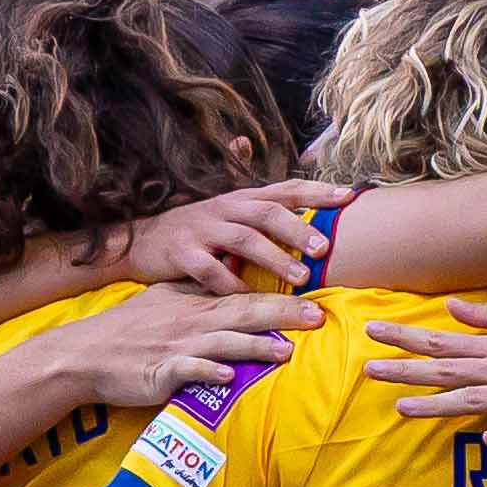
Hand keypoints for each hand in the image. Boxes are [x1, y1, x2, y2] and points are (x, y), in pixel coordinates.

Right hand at [63, 275, 315, 408]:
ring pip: (223, 342)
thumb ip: (199, 293)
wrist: (84, 354)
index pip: (246, 296)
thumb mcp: (164, 301)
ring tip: (286, 352)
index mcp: (196, 305)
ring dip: (255, 346)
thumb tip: (231, 279)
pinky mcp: (161, 372)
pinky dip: (208, 374)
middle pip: (244, 314)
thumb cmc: (127, 331)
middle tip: (317, 317)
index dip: (281, 297)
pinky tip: (227, 379)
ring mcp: (177, 347)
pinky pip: (188, 372)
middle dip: (283, 315)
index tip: (315, 297)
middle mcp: (192, 322)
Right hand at [122, 179, 333, 294]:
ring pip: (243, 241)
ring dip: (274, 259)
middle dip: (298, 229)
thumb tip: (290, 187)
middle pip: (266, 214)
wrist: (137, 241)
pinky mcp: (181, 255)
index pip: (283, 189)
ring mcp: (201, 231)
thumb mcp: (225, 211)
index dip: (316, 191)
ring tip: (300, 279)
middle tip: (324, 249)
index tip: (349, 196)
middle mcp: (223, 210)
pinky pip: (209, 271)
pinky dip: (230, 284)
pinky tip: (249, 298)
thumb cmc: (192, 231)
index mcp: (240, 200)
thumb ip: (258, 201)